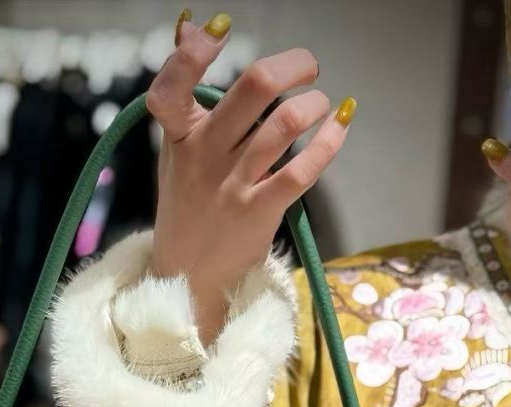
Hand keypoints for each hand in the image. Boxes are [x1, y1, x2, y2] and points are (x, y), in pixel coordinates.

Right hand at [148, 12, 353, 343]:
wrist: (187, 278)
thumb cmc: (187, 208)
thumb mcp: (176, 150)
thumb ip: (185, 93)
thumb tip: (188, 24)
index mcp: (180, 137)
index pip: (172, 87)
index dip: (193, 53)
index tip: (220, 29)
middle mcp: (204, 156)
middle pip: (253, 88)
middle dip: (293, 65)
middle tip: (309, 67)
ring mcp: (232, 185)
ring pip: (286, 124)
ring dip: (316, 104)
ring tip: (323, 105)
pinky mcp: (259, 212)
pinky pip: (302, 170)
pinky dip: (329, 143)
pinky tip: (338, 130)